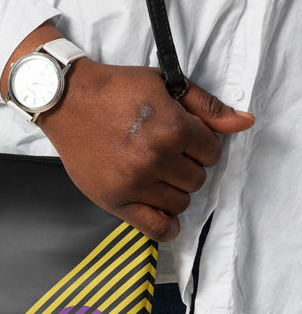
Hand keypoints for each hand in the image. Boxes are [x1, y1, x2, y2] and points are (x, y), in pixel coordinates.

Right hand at [37, 59, 254, 241]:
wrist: (67, 101)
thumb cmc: (114, 90)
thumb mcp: (164, 85)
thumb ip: (207, 106)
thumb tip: (245, 123)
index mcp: (173, 129)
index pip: (212, 153)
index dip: (201, 145)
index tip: (185, 141)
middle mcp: (156, 159)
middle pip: (197, 180)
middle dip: (188, 167)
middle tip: (166, 155)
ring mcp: (134, 183)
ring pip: (180, 203)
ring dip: (174, 191)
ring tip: (157, 176)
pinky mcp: (114, 200)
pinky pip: (154, 228)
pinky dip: (166, 227)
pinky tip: (165, 215)